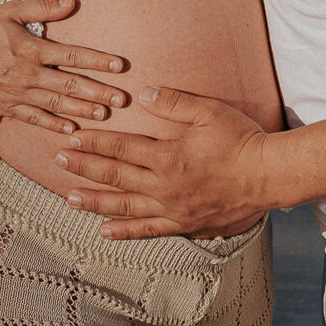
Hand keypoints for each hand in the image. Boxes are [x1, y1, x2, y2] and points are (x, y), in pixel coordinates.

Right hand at [0, 0, 128, 132]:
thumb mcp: (10, 11)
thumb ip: (42, 8)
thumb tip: (72, 3)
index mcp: (31, 49)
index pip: (72, 55)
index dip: (98, 61)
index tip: (119, 66)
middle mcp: (28, 74)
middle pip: (70, 85)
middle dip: (98, 93)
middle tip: (122, 100)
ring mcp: (17, 93)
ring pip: (56, 105)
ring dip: (82, 111)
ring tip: (105, 115)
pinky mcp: (6, 107)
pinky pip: (33, 118)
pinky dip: (52, 125)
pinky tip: (71, 130)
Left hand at [55, 86, 271, 238]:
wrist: (268, 176)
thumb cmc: (240, 141)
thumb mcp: (208, 111)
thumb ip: (174, 103)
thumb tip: (145, 93)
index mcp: (167, 155)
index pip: (120, 148)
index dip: (93, 143)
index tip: (72, 139)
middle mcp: (163, 185)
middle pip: (115, 176)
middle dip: (84, 168)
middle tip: (58, 161)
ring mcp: (172, 208)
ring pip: (124, 206)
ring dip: (94, 201)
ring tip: (69, 198)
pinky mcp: (183, 225)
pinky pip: (148, 231)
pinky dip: (124, 232)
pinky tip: (104, 231)